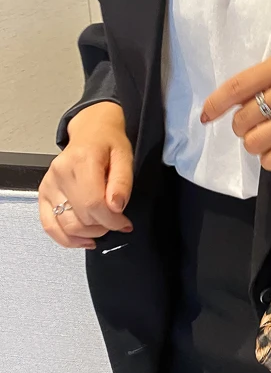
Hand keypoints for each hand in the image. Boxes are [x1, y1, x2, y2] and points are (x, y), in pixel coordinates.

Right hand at [39, 102, 133, 248]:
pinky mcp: (44, 193)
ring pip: (65, 225)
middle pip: (81, 217)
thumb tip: (117, 206)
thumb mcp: (125, 157)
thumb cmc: (109, 143)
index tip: (125, 223)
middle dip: (104, 226)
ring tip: (103, 227)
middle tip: (117, 221)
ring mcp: (49, 184)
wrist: (91, 132)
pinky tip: (84, 239)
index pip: (94, 203)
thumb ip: (122, 183)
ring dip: (88, 234)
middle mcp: (60, 173)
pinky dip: (66, 238)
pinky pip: (49, 224)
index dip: (112, 220)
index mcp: (82, 161)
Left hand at [202, 51, 270, 171]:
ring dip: (255, 145)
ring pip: (256, 142)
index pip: (237, 86)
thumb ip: (270, 80)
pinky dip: (270, 160)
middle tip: (256, 126)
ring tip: (269, 139)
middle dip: (242, 128)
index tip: (206, 115)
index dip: (216, 105)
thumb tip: (235, 104)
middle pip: (243, 120)